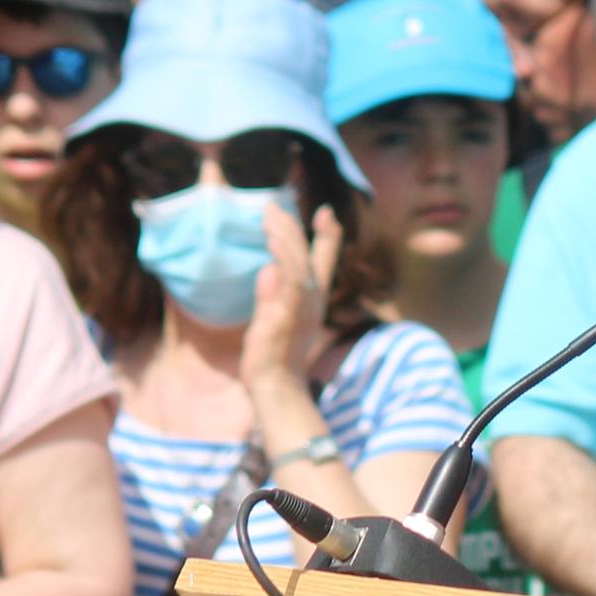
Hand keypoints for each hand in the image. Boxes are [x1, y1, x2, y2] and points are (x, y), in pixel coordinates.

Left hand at [238, 199, 343, 389]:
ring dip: (285, 234)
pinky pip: (292, 277)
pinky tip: (272, 238)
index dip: (328, 236)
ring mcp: (304, 307)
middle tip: (272, 206)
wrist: (276, 389)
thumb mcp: (270, 319)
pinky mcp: (291, 313)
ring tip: (269, 215)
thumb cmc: (272, 359)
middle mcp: (313, 300)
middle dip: (293, 227)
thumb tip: (267, 268)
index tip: (324, 212)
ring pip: (300, 260)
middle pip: (310, 254)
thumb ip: (270, 295)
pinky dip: (285, 254)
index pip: (324, 262)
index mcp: (311, 301)